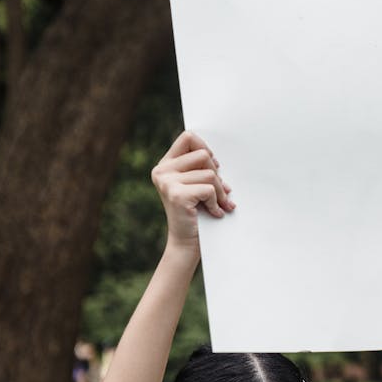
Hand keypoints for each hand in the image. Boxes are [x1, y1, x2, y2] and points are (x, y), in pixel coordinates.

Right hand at [151, 131, 234, 250]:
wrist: (187, 243)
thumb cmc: (196, 213)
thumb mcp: (196, 184)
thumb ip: (200, 167)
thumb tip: (217, 158)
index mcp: (165, 165)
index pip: (188, 137)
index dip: (205, 149)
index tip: (213, 167)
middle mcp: (162, 171)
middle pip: (203, 154)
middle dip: (217, 174)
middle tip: (220, 191)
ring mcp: (167, 182)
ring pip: (209, 173)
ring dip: (220, 191)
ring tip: (219, 204)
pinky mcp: (176, 195)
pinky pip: (209, 188)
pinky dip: (217, 202)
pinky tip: (214, 212)